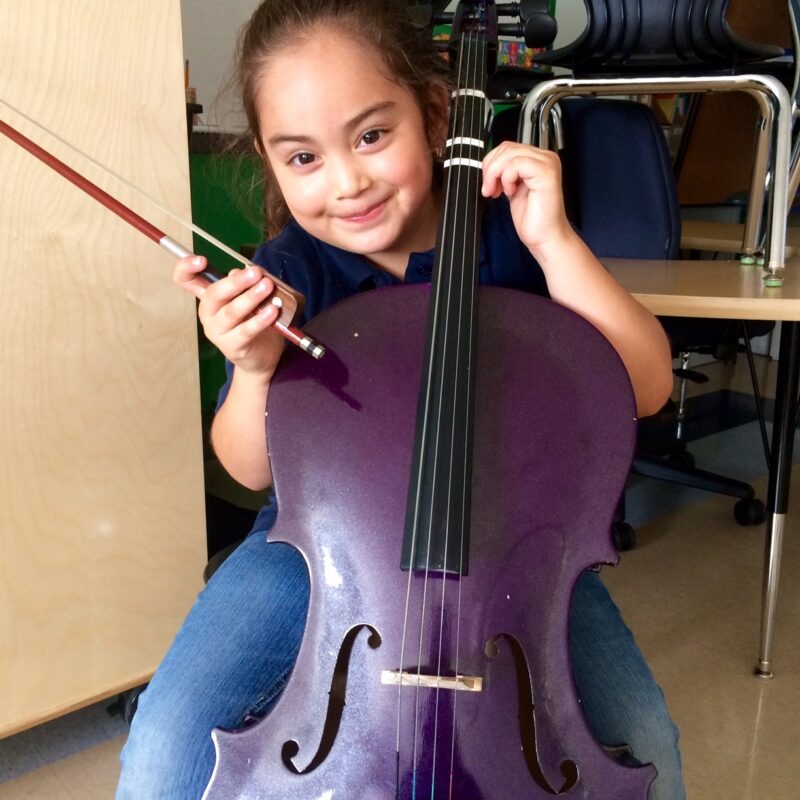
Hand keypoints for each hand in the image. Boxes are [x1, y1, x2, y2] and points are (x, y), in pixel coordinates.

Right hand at [174, 256, 284, 377]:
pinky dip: (260, 320)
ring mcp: (218, 332)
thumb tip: (239, 272)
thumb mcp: (248, 299)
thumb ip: (242, 285)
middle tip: (256, 272)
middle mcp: (208, 314)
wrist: (260, 357)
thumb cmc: (252, 322)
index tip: (201, 260)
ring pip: (231, 312)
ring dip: (251, 298)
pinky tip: (272, 311)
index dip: (186, 268)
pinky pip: (246, 331)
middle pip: (214, 294)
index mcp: (208, 298)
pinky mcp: (232, 347)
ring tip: (267, 287)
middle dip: (236, 282)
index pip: (186, 280)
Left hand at [481, 142, 571, 255]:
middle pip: (506, 147)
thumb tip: (489, 164)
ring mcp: (547, 163)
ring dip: (496, 174)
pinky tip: (510, 192)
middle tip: (489, 189)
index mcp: (538, 160)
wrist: (544, 237)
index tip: (489, 185)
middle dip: (491, 169)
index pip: (507, 147)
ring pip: (509, 153)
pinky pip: (516, 164)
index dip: (492, 164)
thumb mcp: (512, 188)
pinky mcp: (546, 173)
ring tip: (497, 192)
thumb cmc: (532, 218)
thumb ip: (505, 172)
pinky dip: (507, 178)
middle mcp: (546, 158)